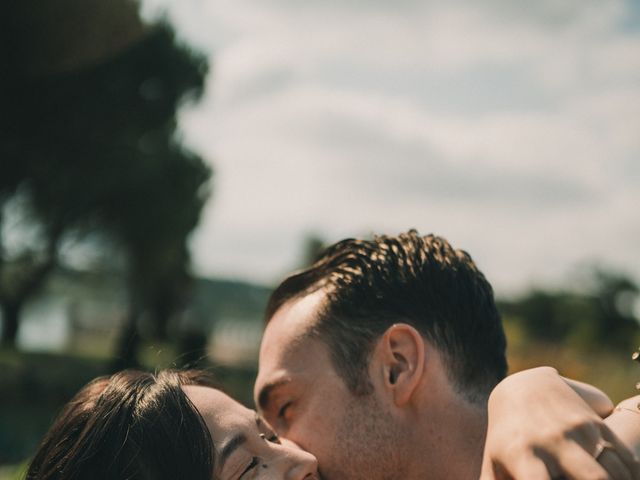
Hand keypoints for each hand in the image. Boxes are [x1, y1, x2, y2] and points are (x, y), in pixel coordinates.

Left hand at [480, 367, 639, 478]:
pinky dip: (628, 479)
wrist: (523, 387)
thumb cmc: (505, 438)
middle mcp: (552, 440)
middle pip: (592, 479)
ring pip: (613, 474)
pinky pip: (625, 460)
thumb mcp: (493, 463)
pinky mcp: (597, 425)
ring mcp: (578, 430)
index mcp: (521, 453)